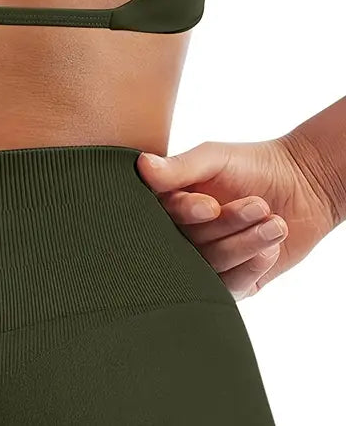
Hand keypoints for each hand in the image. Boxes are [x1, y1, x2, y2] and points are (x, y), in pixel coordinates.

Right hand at [137, 135, 336, 299]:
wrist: (303, 185)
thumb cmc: (253, 165)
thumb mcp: (214, 158)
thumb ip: (180, 167)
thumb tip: (142, 165)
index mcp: (171, 203)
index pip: (163, 216)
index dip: (186, 214)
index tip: (211, 205)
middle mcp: (183, 234)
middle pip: (189, 243)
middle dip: (227, 225)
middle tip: (259, 205)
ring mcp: (207, 260)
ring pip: (212, 265)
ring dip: (246, 243)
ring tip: (275, 223)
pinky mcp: (233, 282)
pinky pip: (231, 286)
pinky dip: (252, 266)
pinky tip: (271, 247)